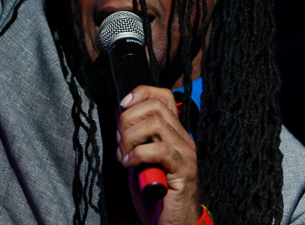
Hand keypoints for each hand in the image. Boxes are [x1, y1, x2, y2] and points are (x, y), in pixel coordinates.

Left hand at [117, 86, 201, 224]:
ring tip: (123, 154)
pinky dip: (138, 154)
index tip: (122, 105)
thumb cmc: (153, 192)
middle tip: (119, 140)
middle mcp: (183, 138)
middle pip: (155, 107)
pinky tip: (129, 164)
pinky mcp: (183, 171)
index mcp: (174, 132)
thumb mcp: (139, 158)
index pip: (163, 96)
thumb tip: (119, 113)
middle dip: (128, 119)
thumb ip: (134, 137)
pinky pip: (160, 150)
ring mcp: (186, 153)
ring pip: (156, 124)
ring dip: (131, 137)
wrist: (171, 223)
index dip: (141, 93)